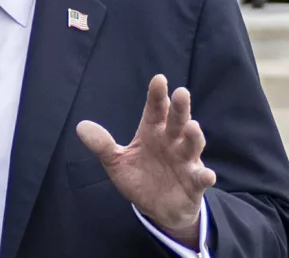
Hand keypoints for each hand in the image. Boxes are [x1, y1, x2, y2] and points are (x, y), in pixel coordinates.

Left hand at [76, 74, 215, 246]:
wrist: (158, 208)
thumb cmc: (140, 178)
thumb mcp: (116, 162)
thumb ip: (102, 145)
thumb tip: (81, 127)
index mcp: (152, 132)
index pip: (155, 110)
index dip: (157, 95)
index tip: (159, 79)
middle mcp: (171, 142)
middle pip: (177, 121)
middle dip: (180, 108)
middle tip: (181, 93)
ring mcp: (185, 161)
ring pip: (192, 144)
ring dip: (194, 136)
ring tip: (192, 126)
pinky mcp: (194, 182)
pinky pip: (201, 178)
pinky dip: (205, 175)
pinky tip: (206, 174)